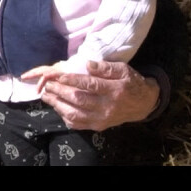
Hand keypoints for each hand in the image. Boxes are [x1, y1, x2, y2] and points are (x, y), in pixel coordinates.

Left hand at [21, 60, 159, 131]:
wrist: (143, 105)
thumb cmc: (131, 83)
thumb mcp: (124, 70)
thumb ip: (105, 68)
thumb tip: (87, 64)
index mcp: (115, 90)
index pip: (90, 85)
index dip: (73, 80)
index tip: (59, 76)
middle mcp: (107, 107)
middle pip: (79, 100)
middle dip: (60, 92)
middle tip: (48, 85)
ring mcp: (102, 119)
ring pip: (75, 114)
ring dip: (58, 105)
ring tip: (46, 96)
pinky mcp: (99, 126)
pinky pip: (78, 124)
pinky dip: (65, 117)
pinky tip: (57, 107)